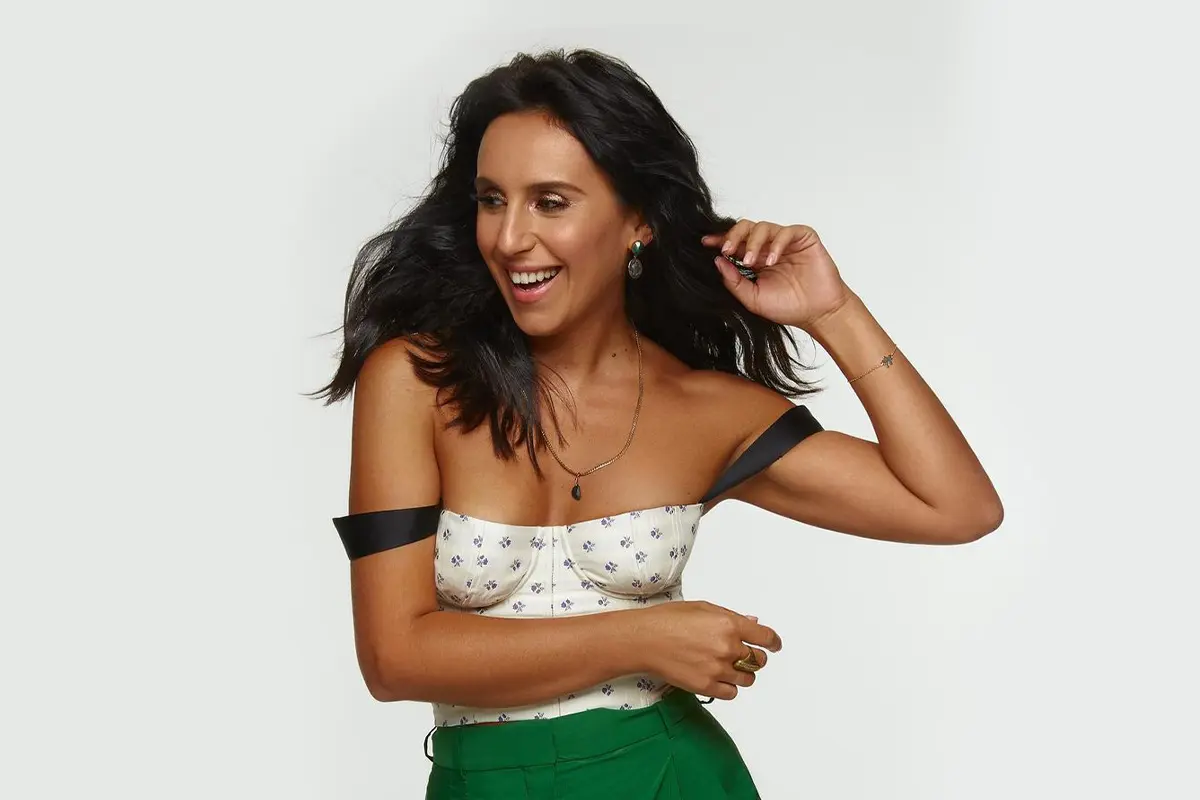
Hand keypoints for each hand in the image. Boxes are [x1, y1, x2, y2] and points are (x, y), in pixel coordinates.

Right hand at [633, 601, 780, 700]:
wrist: (643, 640)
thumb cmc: (667, 620)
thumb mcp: (702, 608)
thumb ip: (731, 617)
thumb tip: (752, 624)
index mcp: (728, 624)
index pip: (765, 638)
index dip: (774, 642)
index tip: (775, 646)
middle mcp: (727, 647)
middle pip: (759, 660)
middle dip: (755, 657)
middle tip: (744, 655)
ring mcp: (717, 669)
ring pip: (747, 678)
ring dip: (742, 673)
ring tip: (727, 666)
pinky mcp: (706, 686)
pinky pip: (732, 693)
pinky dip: (729, 687)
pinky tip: (718, 678)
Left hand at [702, 220, 855, 329]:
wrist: (817, 313)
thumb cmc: (788, 307)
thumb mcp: (753, 299)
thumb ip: (734, 282)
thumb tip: (717, 261)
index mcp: (754, 260)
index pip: (735, 243)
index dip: (720, 240)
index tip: (706, 243)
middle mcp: (768, 248)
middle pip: (746, 228)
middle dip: (733, 236)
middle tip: (726, 250)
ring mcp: (785, 242)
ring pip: (763, 227)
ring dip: (753, 242)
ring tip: (751, 261)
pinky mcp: (803, 238)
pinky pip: (786, 231)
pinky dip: (776, 243)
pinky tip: (772, 259)